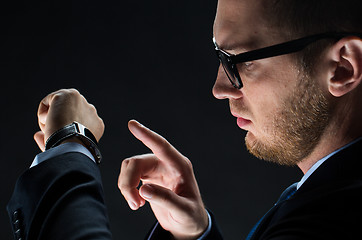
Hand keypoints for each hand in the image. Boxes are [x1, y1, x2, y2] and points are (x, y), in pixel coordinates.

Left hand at [33, 89, 104, 150]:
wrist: (71, 143)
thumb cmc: (69, 150)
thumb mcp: (67, 146)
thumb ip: (56, 139)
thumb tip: (37, 135)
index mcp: (96, 124)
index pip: (77, 122)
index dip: (65, 129)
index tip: (59, 138)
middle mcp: (91, 110)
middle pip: (68, 113)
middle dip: (59, 121)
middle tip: (54, 133)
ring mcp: (80, 101)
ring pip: (58, 107)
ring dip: (52, 118)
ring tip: (52, 129)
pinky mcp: (67, 94)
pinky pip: (47, 102)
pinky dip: (43, 113)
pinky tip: (49, 122)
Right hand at [118, 120, 207, 239]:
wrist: (187, 224)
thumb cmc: (190, 216)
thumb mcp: (183, 211)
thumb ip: (166, 199)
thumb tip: (144, 190)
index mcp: (180, 166)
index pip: (162, 147)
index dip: (147, 135)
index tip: (132, 125)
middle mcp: (166, 164)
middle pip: (137, 162)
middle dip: (129, 182)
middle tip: (134, 203)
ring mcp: (156, 169)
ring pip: (130, 167)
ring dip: (126, 186)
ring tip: (136, 204)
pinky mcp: (147, 177)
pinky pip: (129, 175)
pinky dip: (127, 188)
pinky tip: (137, 201)